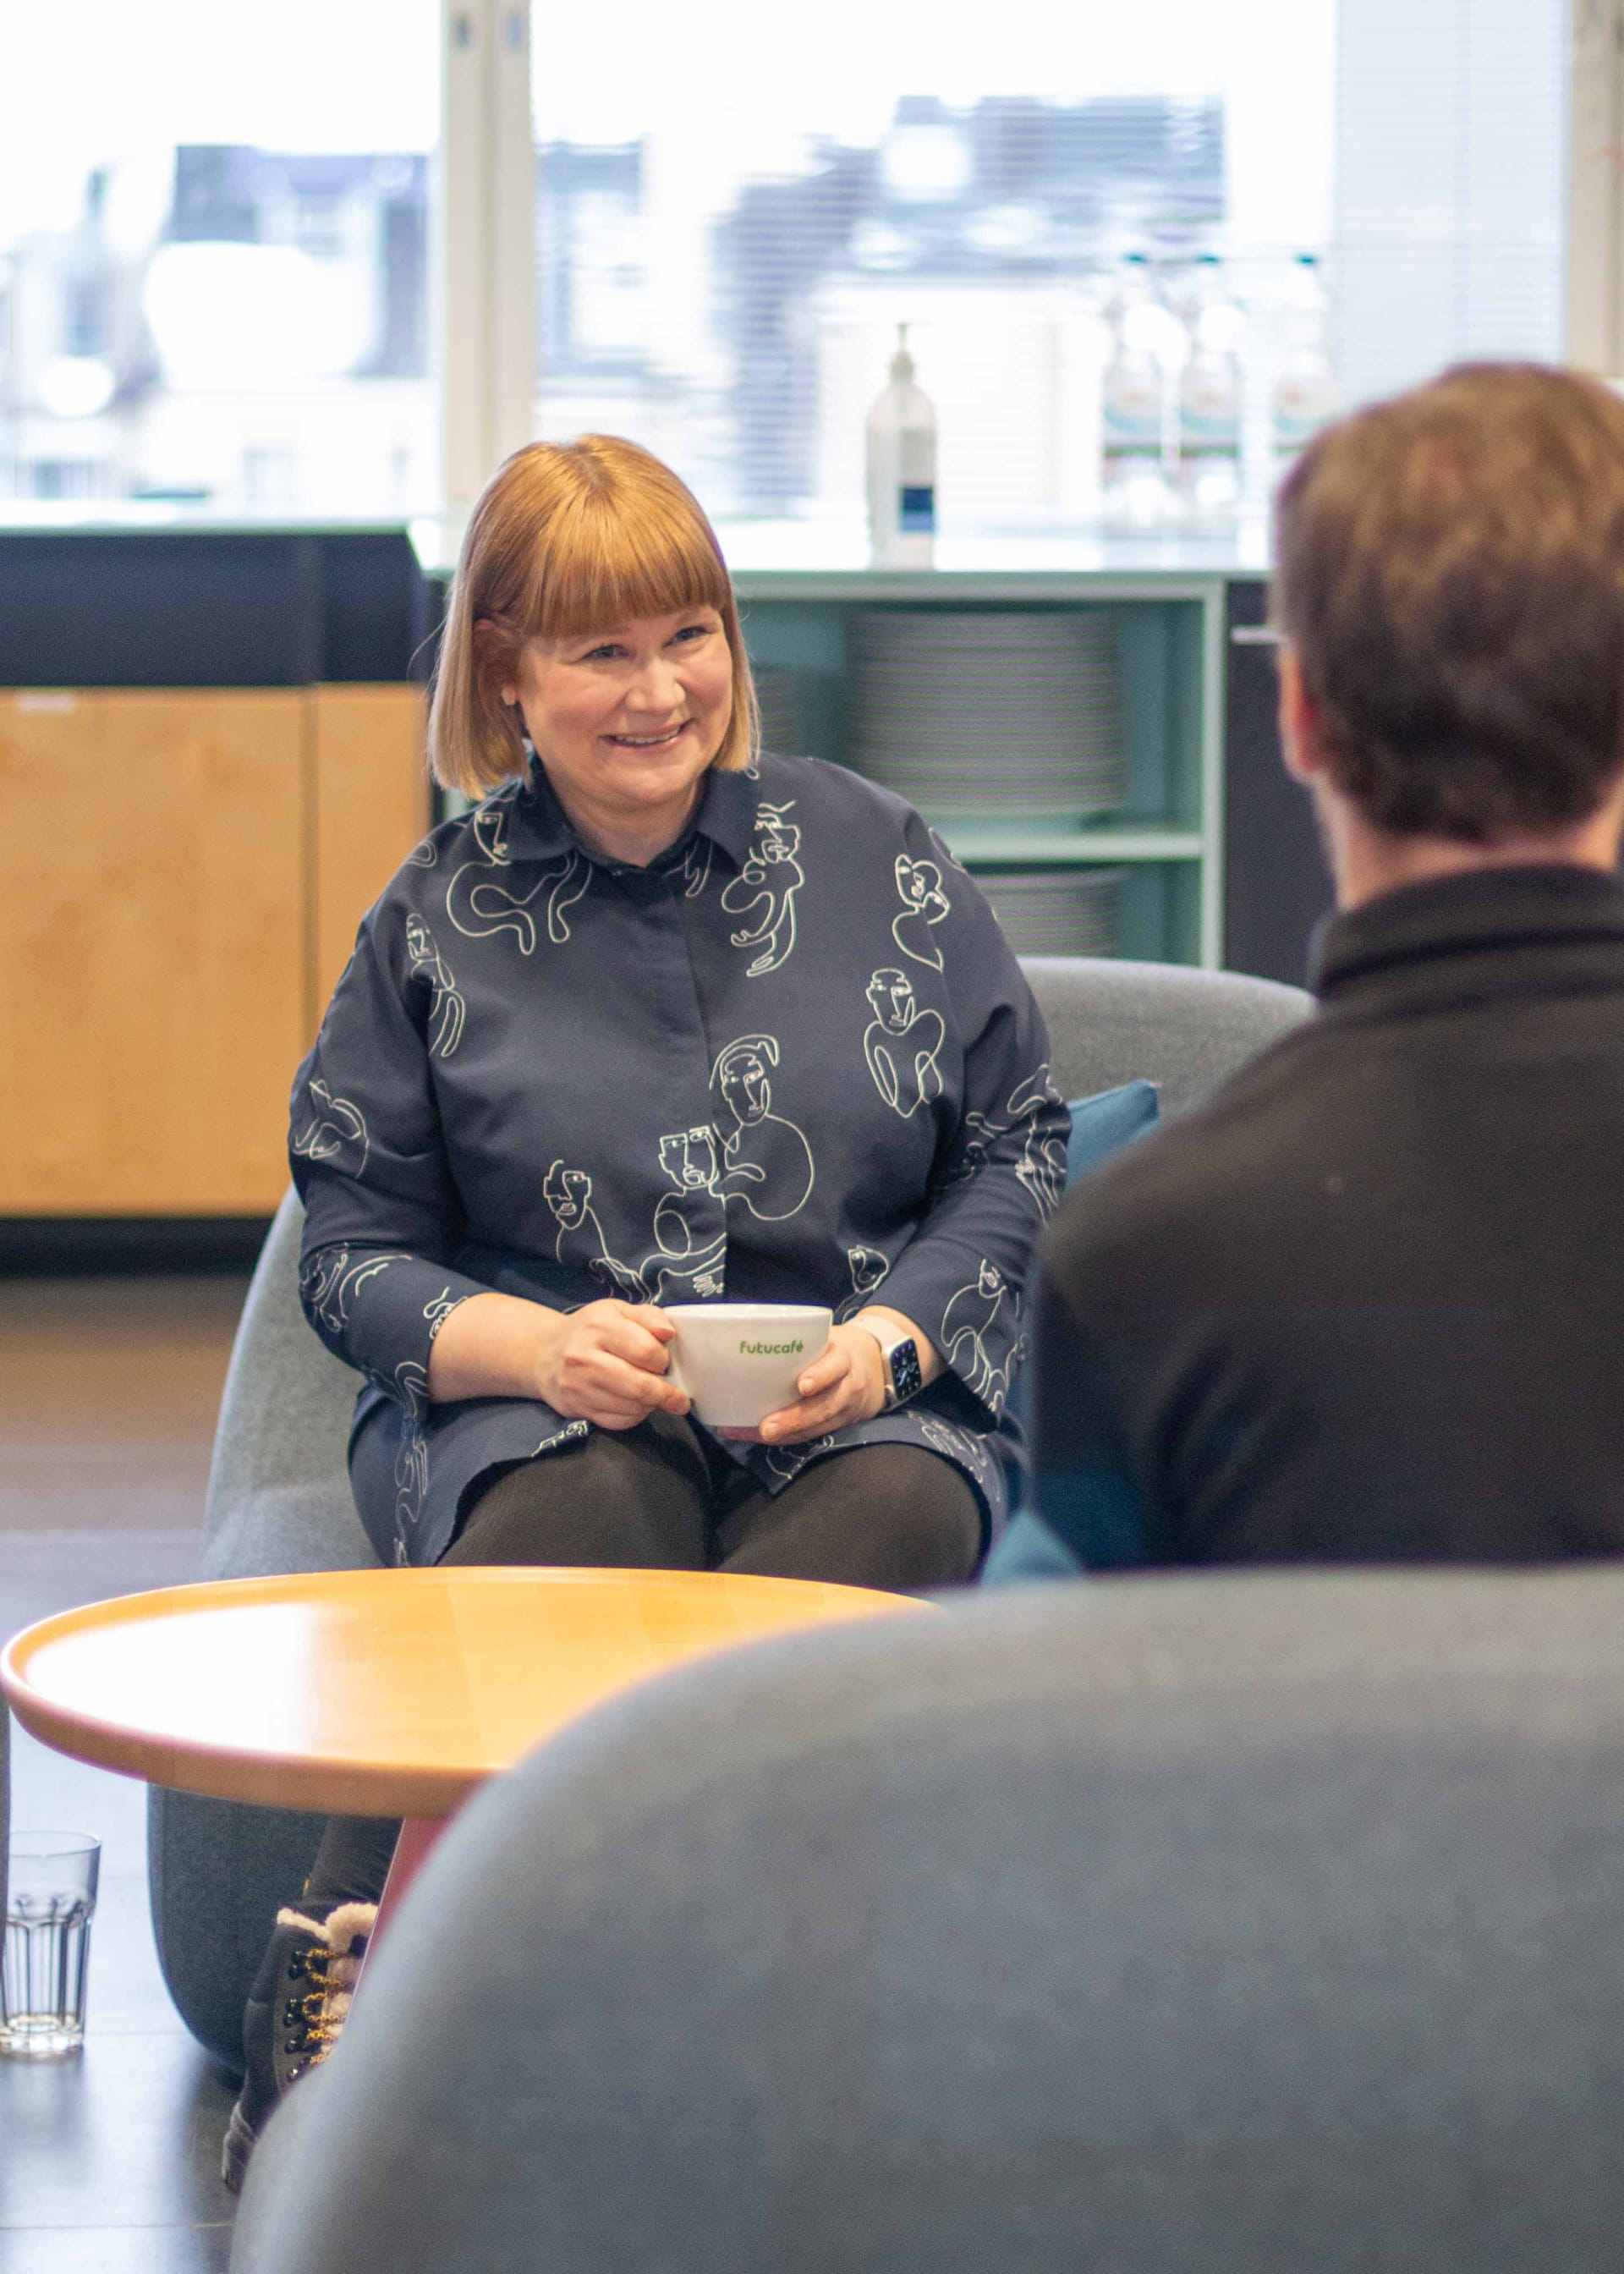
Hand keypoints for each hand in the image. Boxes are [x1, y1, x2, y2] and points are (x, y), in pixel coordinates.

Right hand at [532, 1300, 690, 1431]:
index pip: (645, 1350)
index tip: (665, 1362)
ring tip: (654, 1395)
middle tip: (676, 1395)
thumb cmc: (589, 1330)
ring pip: (631, 1407)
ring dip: (651, 1405)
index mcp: (599, 1327)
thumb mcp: (618, 1310)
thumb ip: (649, 1316)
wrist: (544, 1354)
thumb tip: (668, 1332)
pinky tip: (636, 1404)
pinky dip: (635, 1416)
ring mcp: (578, 1386)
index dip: (663, 1359)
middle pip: (639, 1386)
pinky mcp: (577, 1408)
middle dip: (666, 1393)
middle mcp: (584, 1358)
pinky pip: (618, 1422)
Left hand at [739, 1323, 887, 1446]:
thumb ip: (800, 1341)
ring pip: (818, 1426)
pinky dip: (788, 1438)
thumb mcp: (827, 1337)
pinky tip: (760, 1437)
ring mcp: (847, 1409)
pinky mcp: (840, 1425)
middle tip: (767, 1427)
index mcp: (844, 1358)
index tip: (802, 1385)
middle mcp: (849, 1386)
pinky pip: (814, 1435)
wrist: (874, 1366)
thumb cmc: (835, 1349)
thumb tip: (749, 1341)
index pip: (835, 1367)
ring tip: (760, 1435)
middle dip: (794, 1419)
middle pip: (824, 1406)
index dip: (820, 1376)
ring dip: (787, 1434)